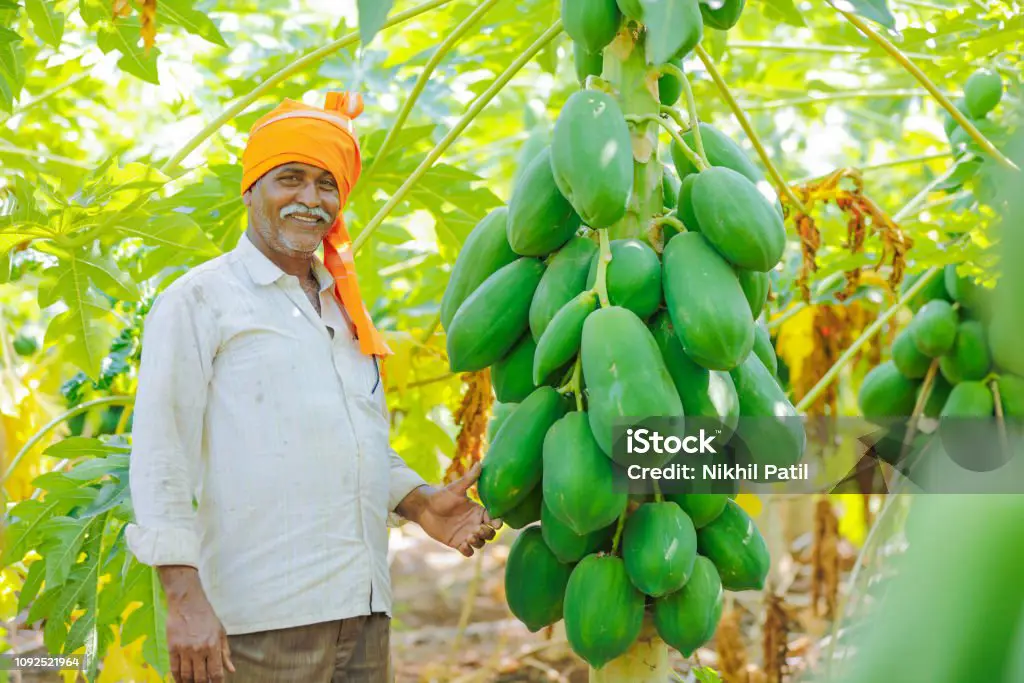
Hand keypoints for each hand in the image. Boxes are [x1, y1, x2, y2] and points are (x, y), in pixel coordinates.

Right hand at [159, 566, 235, 682]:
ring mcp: (185, 650)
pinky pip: (174, 668)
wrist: (188, 603)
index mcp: (214, 646)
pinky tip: (180, 680)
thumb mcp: (221, 632)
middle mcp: (200, 650)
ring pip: (187, 676)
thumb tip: (231, 669)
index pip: (216, 672)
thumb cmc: (206, 617)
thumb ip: (225, 652)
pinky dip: (177, 677)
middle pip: (201, 677)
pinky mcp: (172, 648)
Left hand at [400, 463, 501, 556]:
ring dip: (479, 542)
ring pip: (481, 543)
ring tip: (469, 537)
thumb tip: (480, 463)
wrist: (425, 508)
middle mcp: (475, 523)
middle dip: (488, 533)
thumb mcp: (456, 488)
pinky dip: (468, 550)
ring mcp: (467, 534)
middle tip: (478, 529)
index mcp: (478, 511)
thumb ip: (469, 478)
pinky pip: (469, 552)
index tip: (496, 523)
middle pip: (490, 533)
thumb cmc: (441, 496)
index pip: (494, 518)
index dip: (497, 522)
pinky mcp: (458, 543)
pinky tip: (463, 545)